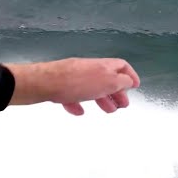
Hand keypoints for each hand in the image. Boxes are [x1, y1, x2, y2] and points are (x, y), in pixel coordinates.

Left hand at [4, 58, 140, 114]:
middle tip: (122, 105)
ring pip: (91, 87)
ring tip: (107, 110)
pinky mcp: (59, 86)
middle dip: (116, 92)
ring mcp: (73, 76)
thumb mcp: (107, 82)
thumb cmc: (76, 82)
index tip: (135, 87)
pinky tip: (79, 111)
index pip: (122, 66)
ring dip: (101, 99)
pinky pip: (72, 94)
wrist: (42, 83)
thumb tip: (129, 81)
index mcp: (103, 65)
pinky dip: (78, 102)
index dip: (131, 76)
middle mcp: (89, 68)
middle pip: (107, 78)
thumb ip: (121, 82)